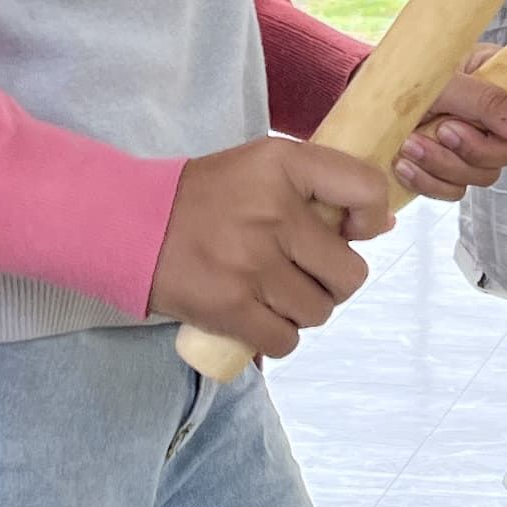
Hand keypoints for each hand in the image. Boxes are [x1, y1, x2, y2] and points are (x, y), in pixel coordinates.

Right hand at [152, 138, 390, 359]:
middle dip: (332, 281)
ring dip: (302, 310)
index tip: (352, 229)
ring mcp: (252, 263)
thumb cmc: (202, 196)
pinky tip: (258, 318)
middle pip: (349, 273)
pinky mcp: (230, 307)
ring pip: (319, 312)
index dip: (371, 218)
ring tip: (273, 294)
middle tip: (303, 272)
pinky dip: (277, 337)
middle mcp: (273, 212)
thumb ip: (319, 185)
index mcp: (282, 166)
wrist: (125, 223)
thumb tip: (381, 225)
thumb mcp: (260, 167)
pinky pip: (285, 341)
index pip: (365, 189)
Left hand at [394, 49, 506, 200]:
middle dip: (480, 147)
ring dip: (447, 163)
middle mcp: (500, 117)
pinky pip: (456, 190)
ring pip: (486, 174)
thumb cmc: (410, 73)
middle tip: (444, 129)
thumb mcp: (448, 79)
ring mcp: (478, 145)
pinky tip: (404, 163)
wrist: (368, 92)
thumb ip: (490, 102)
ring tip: (411, 143)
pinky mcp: (452, 169)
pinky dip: (429, 180)